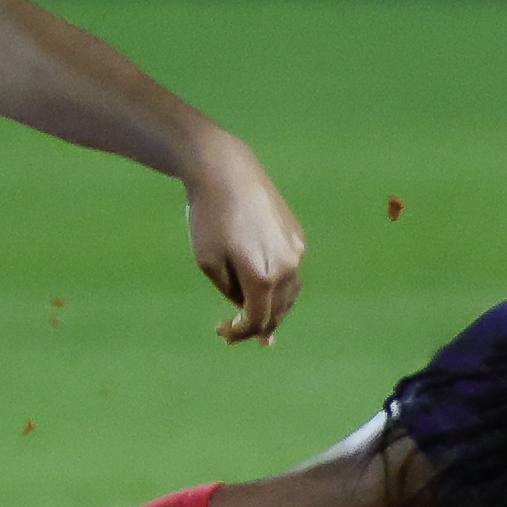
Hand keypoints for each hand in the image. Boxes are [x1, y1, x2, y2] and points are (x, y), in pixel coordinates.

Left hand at [184, 133, 304, 344]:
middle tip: (236, 335)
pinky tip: (268, 292)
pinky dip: (280, 288)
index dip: (240, 333)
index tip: (223, 333)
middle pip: (277, 311)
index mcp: (262, 276)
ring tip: (258, 321)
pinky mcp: (297, 236)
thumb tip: (245, 307)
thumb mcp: (208, 262)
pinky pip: (292, 273)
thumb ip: (230, 290)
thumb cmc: (209, 217)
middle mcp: (287, 266)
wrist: (227, 172)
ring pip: (289, 294)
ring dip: (274, 310)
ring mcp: (296, 251)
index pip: (257, 320)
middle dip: (258, 326)